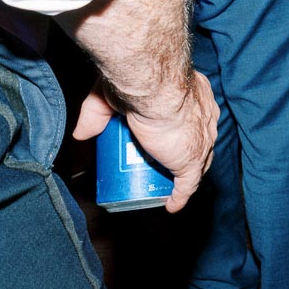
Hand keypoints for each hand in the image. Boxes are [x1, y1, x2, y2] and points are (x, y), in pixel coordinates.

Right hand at [73, 71, 218, 212]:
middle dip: (182, 151)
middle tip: (157, 159)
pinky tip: (170, 204)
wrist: (156, 91)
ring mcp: (204, 140)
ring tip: (162, 180)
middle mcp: (207, 116)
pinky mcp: (194, 159)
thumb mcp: (111, 96)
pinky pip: (188, 185)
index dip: (180, 128)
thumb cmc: (139, 84)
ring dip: (179, 173)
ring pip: (196, 162)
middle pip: (198, 139)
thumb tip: (81, 135)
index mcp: (196, 93)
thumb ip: (95, 114)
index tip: (163, 136)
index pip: (192, 115)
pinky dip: (179, 196)